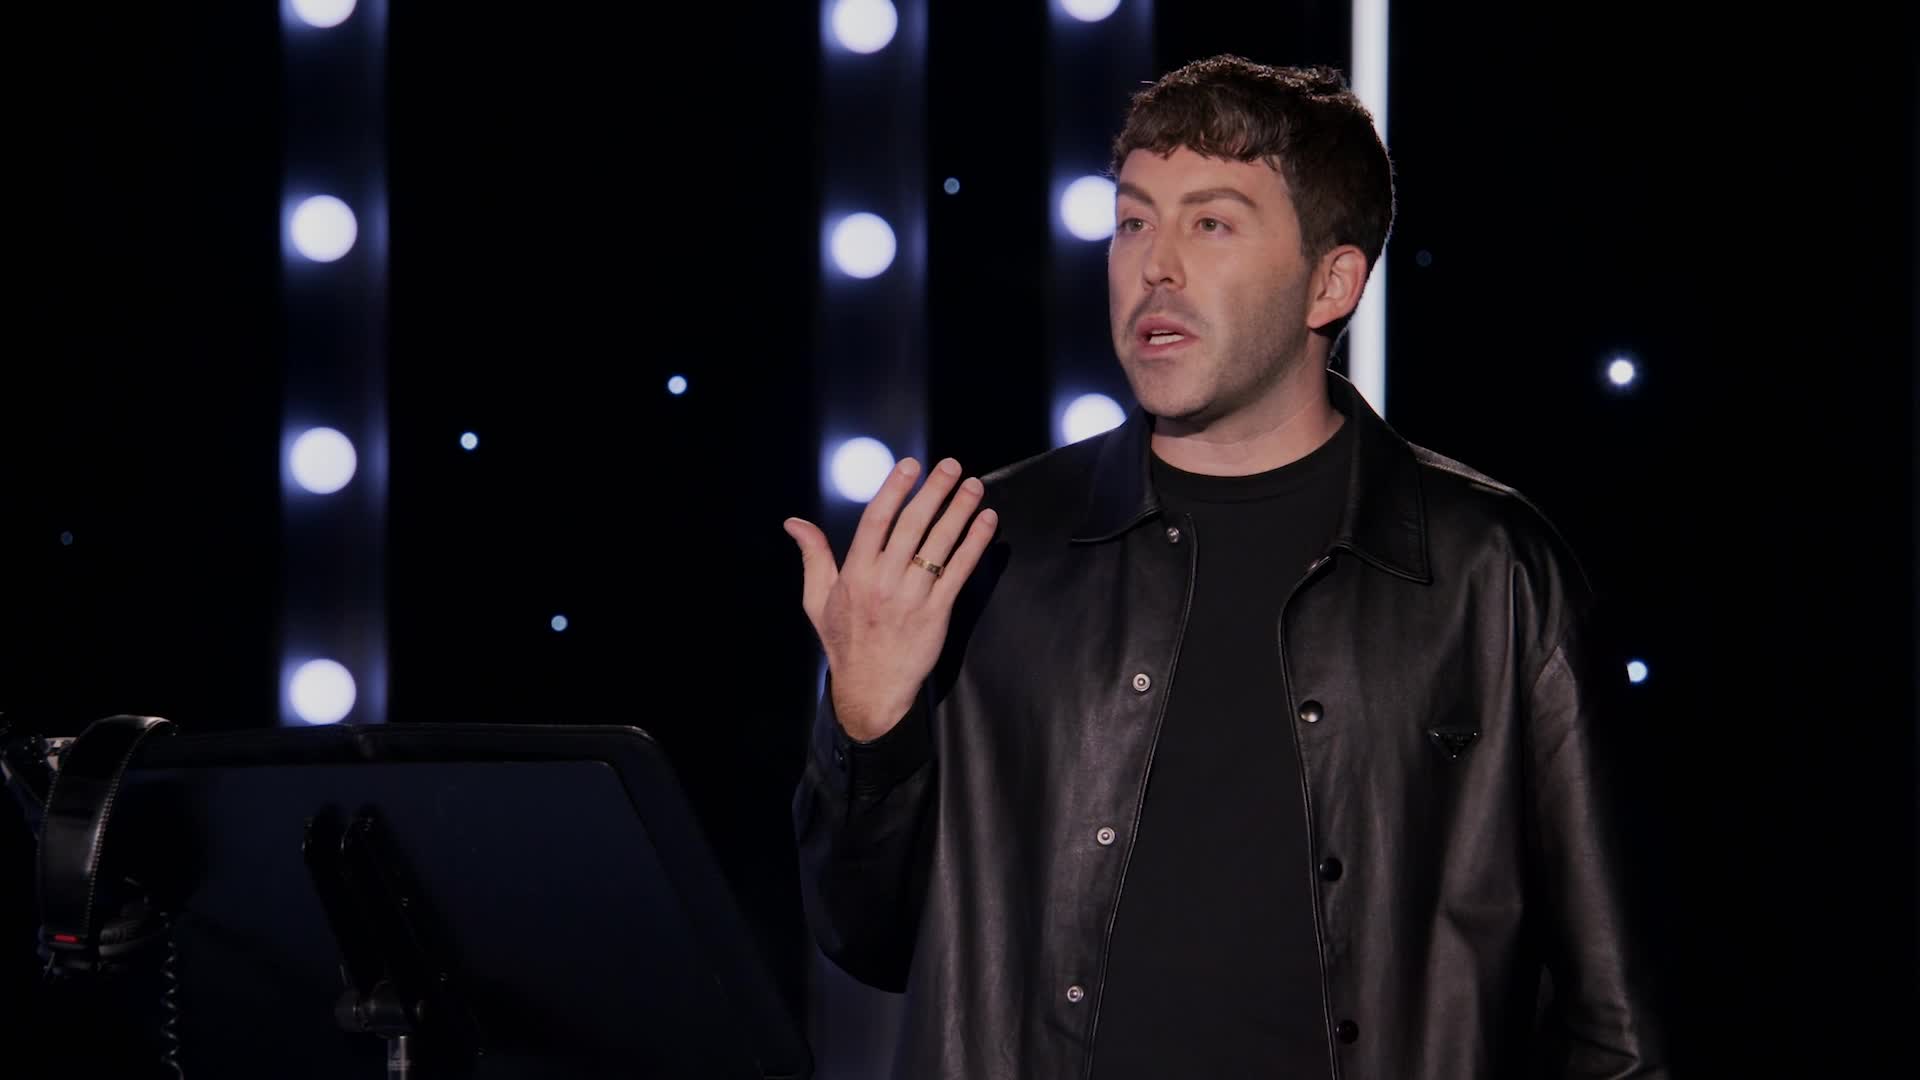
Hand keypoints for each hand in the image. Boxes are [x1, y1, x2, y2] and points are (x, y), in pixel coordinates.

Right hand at [783, 457, 998, 741]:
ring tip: (974, 486)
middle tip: (951, 465)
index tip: (911, 466)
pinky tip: (986, 522)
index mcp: (855, 574)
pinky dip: (974, 545)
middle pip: (912, 527)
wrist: (871, 688)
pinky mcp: (937, 613)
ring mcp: (913, 597)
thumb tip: (794, 522)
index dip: (894, 490)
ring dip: (959, 512)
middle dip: (933, 492)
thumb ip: (813, 556)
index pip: (876, 521)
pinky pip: (959, 572)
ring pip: (939, 545)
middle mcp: (884, 582)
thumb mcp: (817, 599)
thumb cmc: (845, 641)